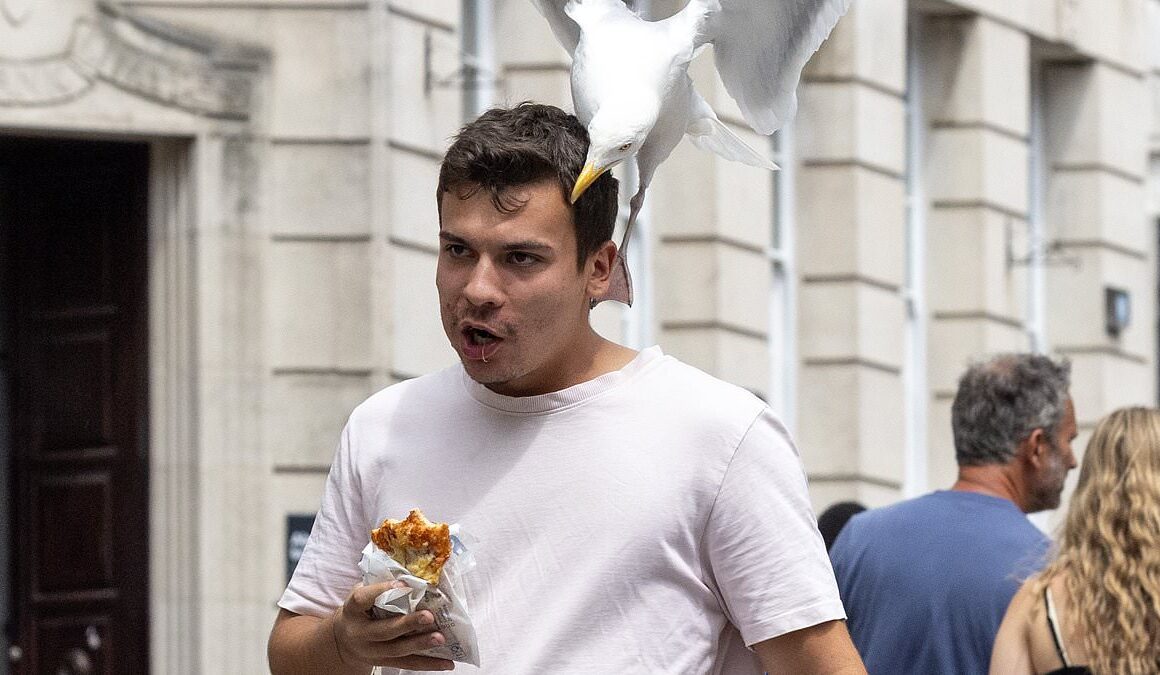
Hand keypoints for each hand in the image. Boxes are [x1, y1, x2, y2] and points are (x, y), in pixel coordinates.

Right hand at [330, 581, 454, 670]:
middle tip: (429, 616)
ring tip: (440, 638)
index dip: (381, 590)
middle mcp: (360, 633)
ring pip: (397, 650)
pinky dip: (428, 664)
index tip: (402, 584)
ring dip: (420, 644)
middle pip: (384, 630)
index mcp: (352, 610)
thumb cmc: (359, 610)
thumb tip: (411, 570)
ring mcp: (371, 651)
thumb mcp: (361, 594)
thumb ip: (379, 584)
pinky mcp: (384, 662)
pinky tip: (447, 663)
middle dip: (408, 624)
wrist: (342, 641)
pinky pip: (407, 664)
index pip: (362, 599)